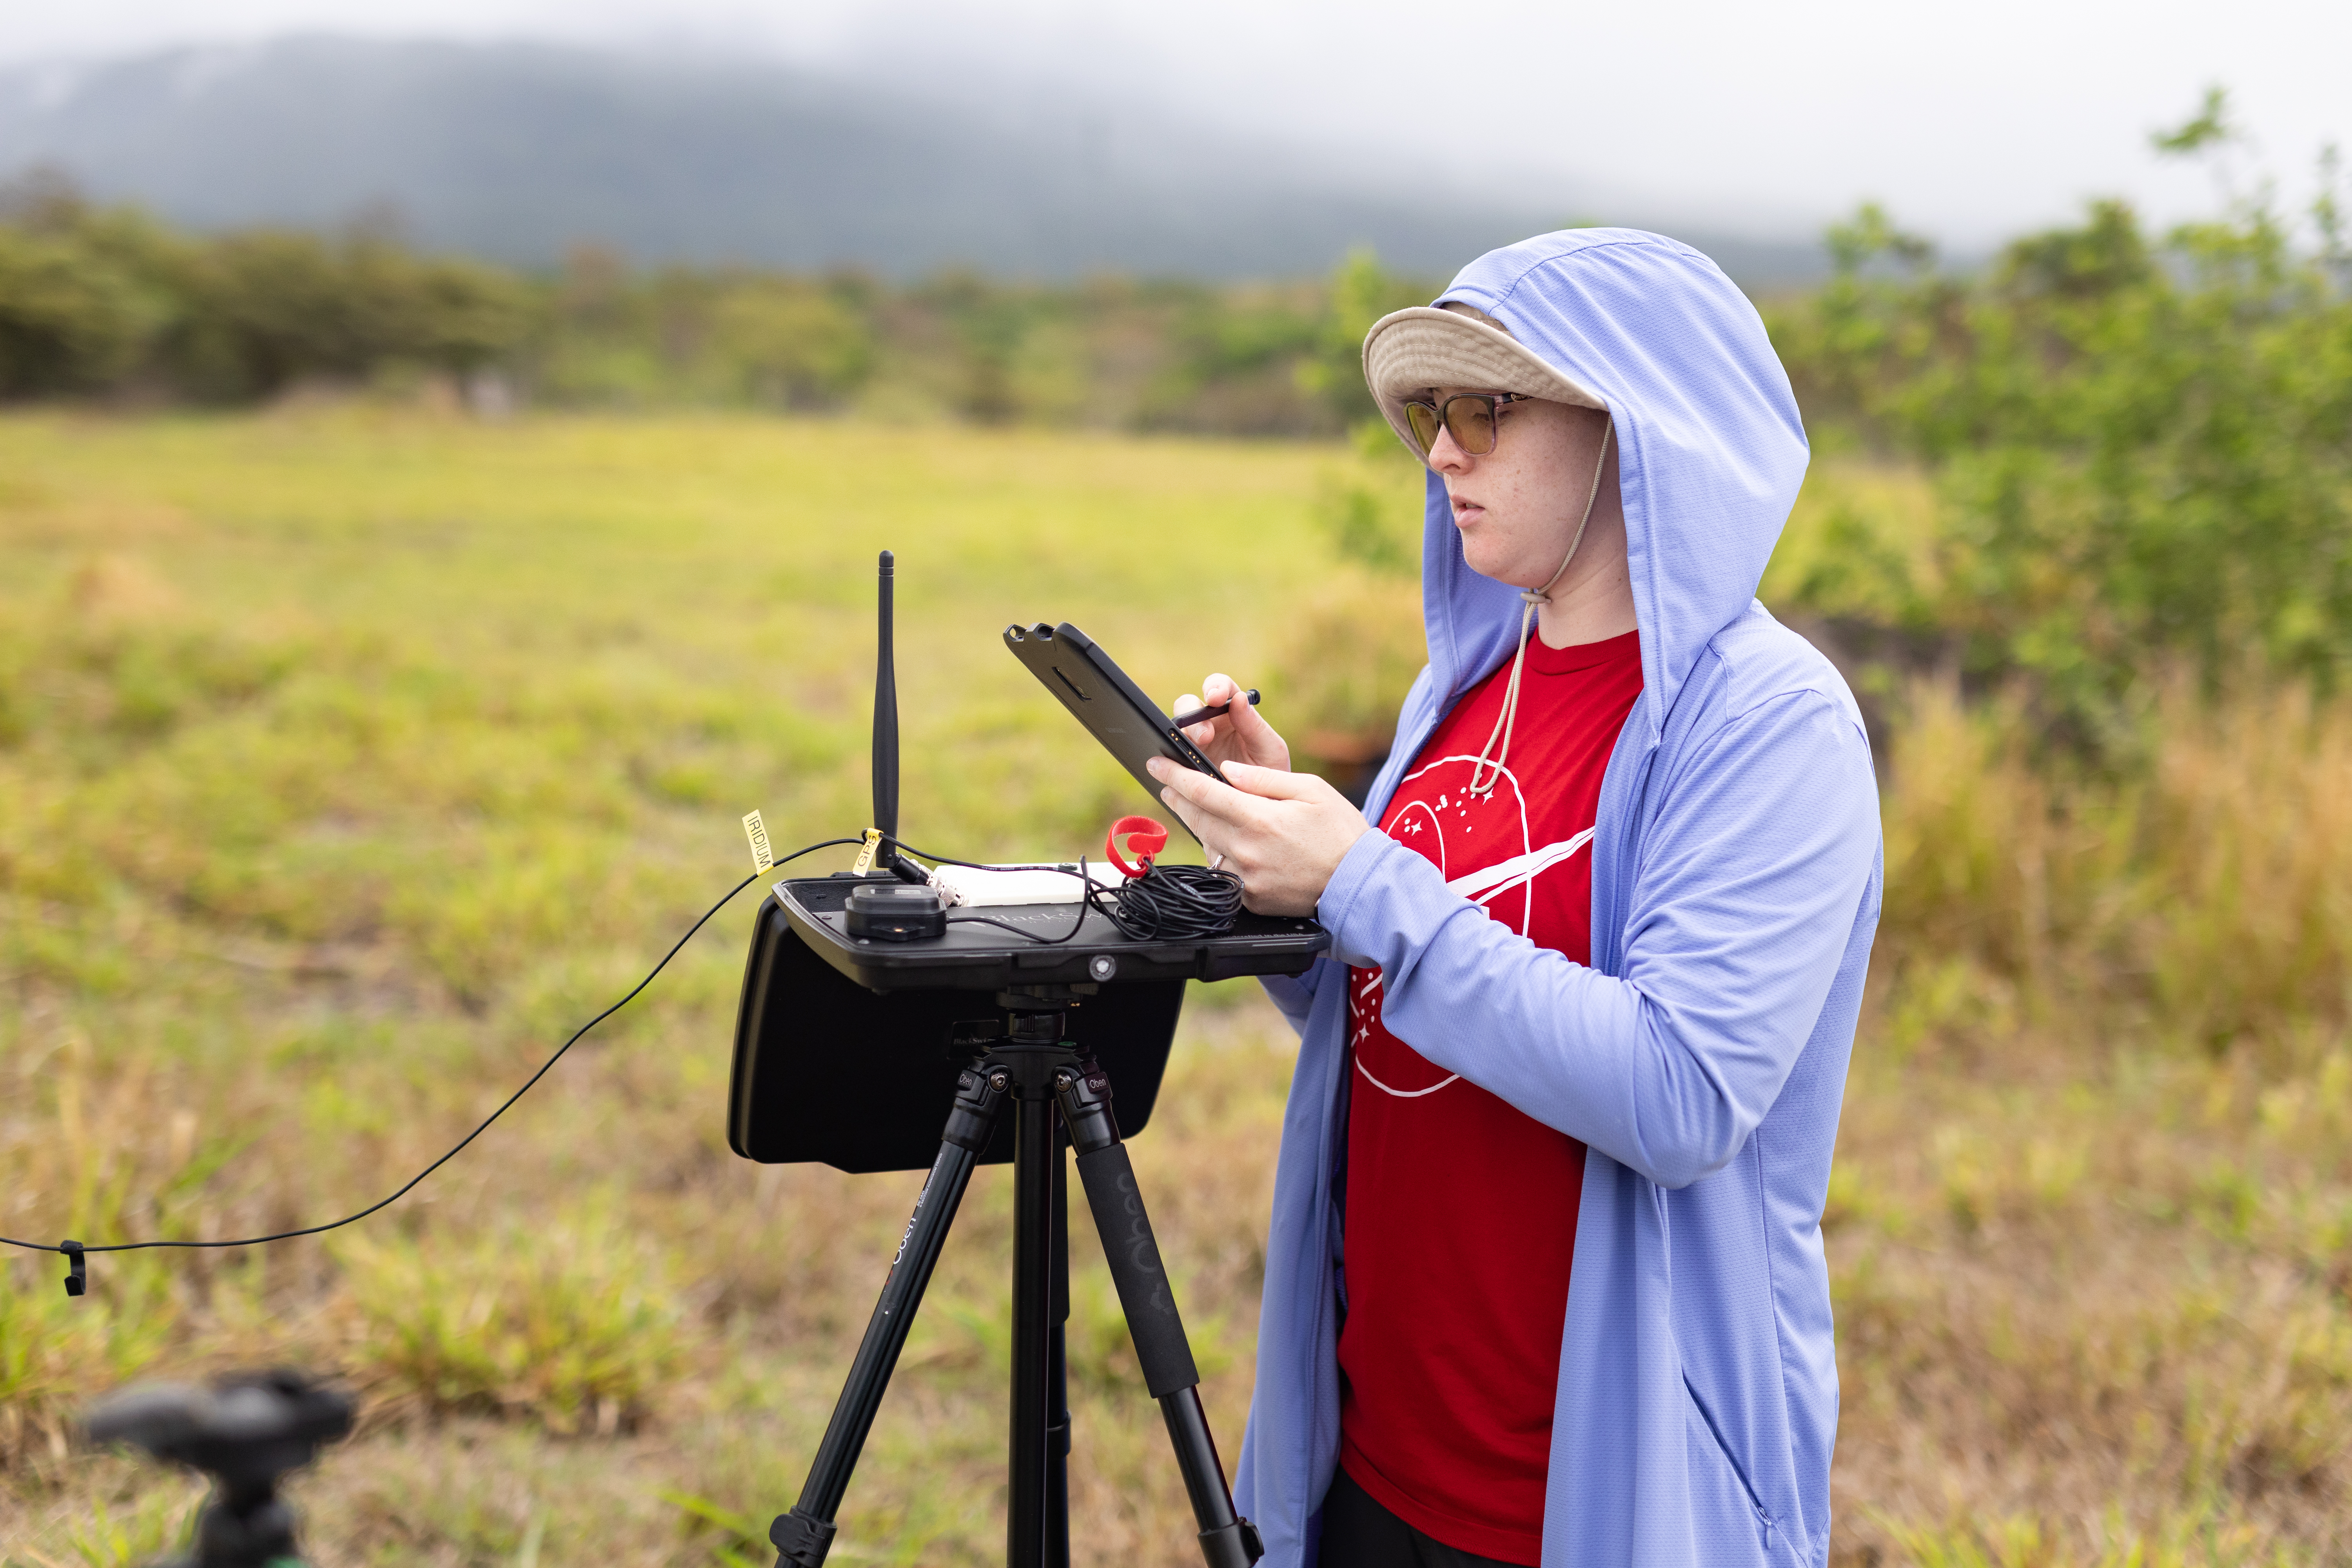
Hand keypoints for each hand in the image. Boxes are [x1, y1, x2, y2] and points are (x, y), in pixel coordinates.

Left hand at [1147, 756, 1370, 916]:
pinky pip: (1222, 871)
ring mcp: (1245, 879)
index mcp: (1260, 819)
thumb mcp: (1311, 790)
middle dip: (1179, 798)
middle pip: (1198, 819)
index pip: (1203, 793)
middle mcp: (1246, 851)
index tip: (1156, 764)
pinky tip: (1224, 841)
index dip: (1175, 776)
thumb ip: (1264, 779)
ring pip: (1208, 845)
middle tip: (1168, 784)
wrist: (1360, 886)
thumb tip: (1226, 770)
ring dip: (1199, 825)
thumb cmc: (1342, 833)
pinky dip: (1219, 852)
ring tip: (1197, 808)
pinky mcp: (1250, 899)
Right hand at [1171, 672, 1289, 772]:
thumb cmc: (1271, 773)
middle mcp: (1210, 723)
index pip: (1221, 688)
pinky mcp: (1182, 764)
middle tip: (1205, 737)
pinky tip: (1178, 768)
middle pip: (1188, 705)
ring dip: (1180, 737)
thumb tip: (1239, 699)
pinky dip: (1170, 759)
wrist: (1262, 808)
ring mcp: (1193, 744)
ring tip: (1193, 755)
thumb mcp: (1270, 749)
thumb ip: (1255, 725)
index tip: (1215, 698)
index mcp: (1234, 712)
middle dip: (1193, 716)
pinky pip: (1169, 756)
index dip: (1215, 686)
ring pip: (1175, 729)